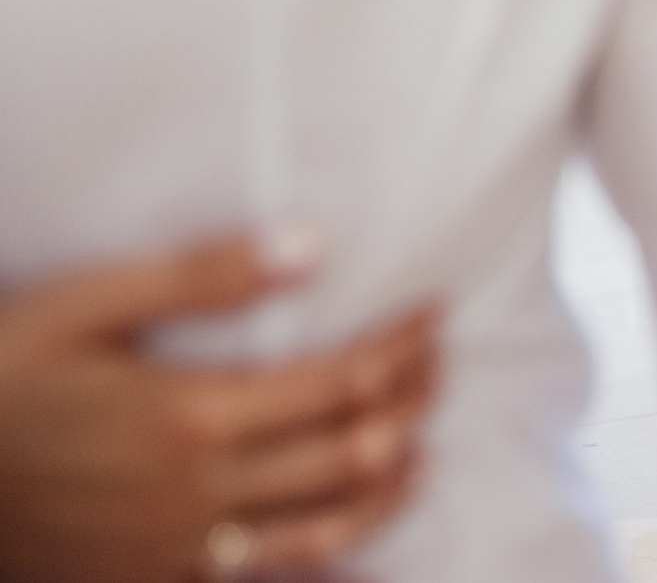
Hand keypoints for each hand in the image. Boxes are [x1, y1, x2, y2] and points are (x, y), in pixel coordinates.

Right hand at [0, 231, 439, 582]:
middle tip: (439, 364)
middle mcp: (199, 493)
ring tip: (421, 448)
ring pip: (328, 530)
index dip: (403, 346)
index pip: (343, 381)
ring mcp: (180, 552)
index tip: (434, 311)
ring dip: (389, 487)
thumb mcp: (79, 308)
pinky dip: (332, 564)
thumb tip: (310, 245)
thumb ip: (199, 278)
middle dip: (413, 405)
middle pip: (353, 454)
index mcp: (191, 416)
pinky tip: (359, 549)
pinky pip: (268, 581)